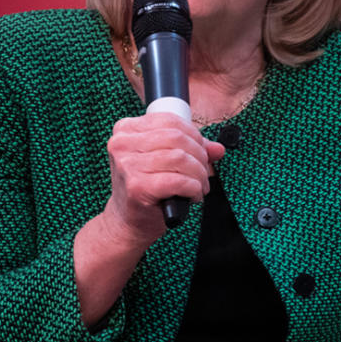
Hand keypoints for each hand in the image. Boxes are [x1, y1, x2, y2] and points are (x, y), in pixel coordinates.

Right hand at [103, 112, 225, 245]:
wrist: (128, 221)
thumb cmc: (146, 188)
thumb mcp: (164, 160)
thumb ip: (191, 149)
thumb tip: (218, 148)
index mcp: (125, 130)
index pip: (169, 120)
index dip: (194, 135)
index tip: (201, 151)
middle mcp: (121, 144)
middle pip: (177, 137)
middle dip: (199, 155)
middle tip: (203, 172)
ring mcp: (127, 165)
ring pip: (180, 158)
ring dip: (199, 174)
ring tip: (199, 185)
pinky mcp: (137, 187)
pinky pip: (178, 180)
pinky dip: (194, 188)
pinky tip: (193, 196)